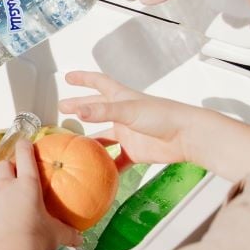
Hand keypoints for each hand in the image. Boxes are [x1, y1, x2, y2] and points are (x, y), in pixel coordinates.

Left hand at [0, 146, 80, 249]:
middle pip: (2, 165)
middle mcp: (6, 187)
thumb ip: (68, 233)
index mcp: (28, 185)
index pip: (25, 156)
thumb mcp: (56, 235)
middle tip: (9, 170)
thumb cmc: (36, 241)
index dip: (24, 147)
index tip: (25, 144)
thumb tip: (79, 238)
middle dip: (6, 165)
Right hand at [60, 71, 197, 167]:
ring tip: (72, 143)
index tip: (69, 77)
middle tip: (62, 109)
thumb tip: (78, 111)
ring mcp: (128, 134)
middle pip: (96, 110)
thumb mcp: (129, 110)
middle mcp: (123, 115)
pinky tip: (96, 171)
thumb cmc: (163, 116)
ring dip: (90, 140)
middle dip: (80, 108)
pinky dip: (107, 166)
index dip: (83, 79)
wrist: (187, 137)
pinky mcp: (135, 152)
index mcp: (121, 98)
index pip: (99, 83)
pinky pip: (117, 160)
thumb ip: (103, 111)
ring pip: (104, 136)